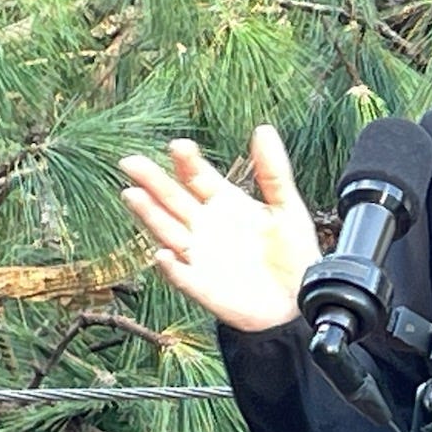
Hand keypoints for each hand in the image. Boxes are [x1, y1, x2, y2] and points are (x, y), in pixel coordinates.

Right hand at [119, 125, 320, 331]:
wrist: (299, 301)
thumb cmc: (293, 255)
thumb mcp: (287, 209)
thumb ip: (273, 172)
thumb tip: (263, 129)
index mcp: (225, 204)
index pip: (198, 177)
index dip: (187, 161)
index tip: (179, 146)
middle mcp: (205, 226)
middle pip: (173, 199)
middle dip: (153, 181)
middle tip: (131, 161)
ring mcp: (200, 256)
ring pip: (168, 231)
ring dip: (150, 215)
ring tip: (133, 195)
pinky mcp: (202, 286)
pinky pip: (181, 275)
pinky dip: (171, 266)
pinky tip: (165, 254)